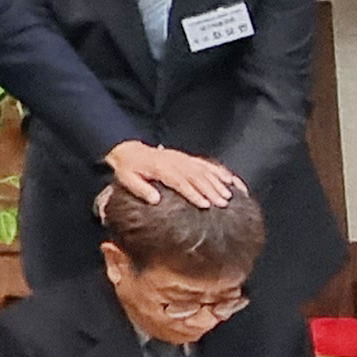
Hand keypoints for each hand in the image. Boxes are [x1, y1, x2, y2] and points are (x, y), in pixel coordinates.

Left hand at [104, 140, 240, 208]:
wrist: (130, 151)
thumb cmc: (129, 169)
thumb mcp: (128, 179)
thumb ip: (141, 189)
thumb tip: (155, 200)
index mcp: (160, 168)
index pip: (180, 182)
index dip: (193, 193)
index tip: (204, 204)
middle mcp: (174, 162)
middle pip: (196, 176)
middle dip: (211, 190)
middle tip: (222, 203)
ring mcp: (182, 158)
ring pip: (203, 170)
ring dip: (217, 182)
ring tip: (228, 195)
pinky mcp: (186, 157)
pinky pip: (205, 163)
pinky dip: (218, 171)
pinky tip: (228, 179)